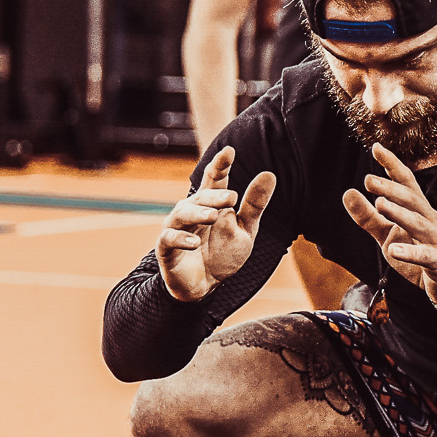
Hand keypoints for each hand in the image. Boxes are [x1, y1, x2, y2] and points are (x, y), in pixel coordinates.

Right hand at [157, 146, 275, 301]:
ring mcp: (176, 228)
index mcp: (211, 204)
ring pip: (182, 213)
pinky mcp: (166, 249)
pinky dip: (179, 238)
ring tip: (213, 216)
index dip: (220, 164)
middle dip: (214, 195)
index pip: (215, 179)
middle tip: (232, 198)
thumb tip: (269, 174)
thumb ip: (254, 205)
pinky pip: (168, 239)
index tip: (229, 150)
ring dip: (198, 213)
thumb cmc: (223, 253)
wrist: (204, 286)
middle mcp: (191, 211)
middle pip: (200, 196)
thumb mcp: (245, 230)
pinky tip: (194, 243)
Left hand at [342, 142, 436, 307]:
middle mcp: (430, 220)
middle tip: (368, 180)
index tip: (376, 147)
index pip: (406, 182)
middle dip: (391, 188)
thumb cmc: (421, 255)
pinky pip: (425, 256)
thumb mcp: (389, 235)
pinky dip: (410, 252)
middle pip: (411, 199)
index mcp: (419, 210)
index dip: (392, 164)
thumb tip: (347, 192)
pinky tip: (393, 250)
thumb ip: (368, 216)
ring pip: (418, 223)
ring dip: (399, 213)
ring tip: (380, 204)